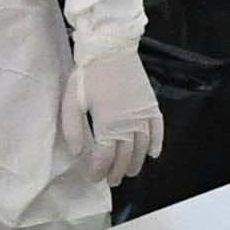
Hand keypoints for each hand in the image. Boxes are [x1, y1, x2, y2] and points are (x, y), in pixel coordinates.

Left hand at [74, 48, 165, 189]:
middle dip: (118, 171)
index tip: (94, 179)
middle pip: (125, 156)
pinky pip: (158, 129)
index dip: (99, 171)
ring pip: (142, 146)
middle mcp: (128, 124)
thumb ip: (73, 129)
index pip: (104, 157)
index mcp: (107, 125)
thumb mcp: (71, 100)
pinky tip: (154, 154)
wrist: (111, 48)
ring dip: (137, 162)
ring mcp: (143, 115)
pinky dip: (158, 143)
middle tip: (112, 181)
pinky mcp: (151, 105)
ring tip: (131, 172)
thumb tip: (77, 153)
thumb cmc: (88, 74)